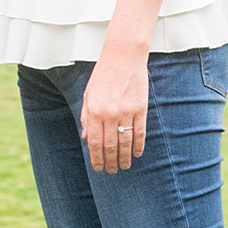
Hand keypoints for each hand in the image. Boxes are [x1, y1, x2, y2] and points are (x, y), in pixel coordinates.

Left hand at [80, 44, 148, 173]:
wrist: (123, 56)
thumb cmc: (103, 74)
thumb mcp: (89, 94)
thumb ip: (87, 117)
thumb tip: (86, 138)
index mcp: (95, 111)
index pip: (95, 142)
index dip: (96, 158)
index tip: (98, 168)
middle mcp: (110, 114)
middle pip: (110, 146)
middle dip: (110, 162)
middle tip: (112, 171)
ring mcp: (127, 112)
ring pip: (126, 142)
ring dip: (125, 158)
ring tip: (125, 166)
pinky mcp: (141, 109)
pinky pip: (140, 133)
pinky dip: (139, 146)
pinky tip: (137, 154)